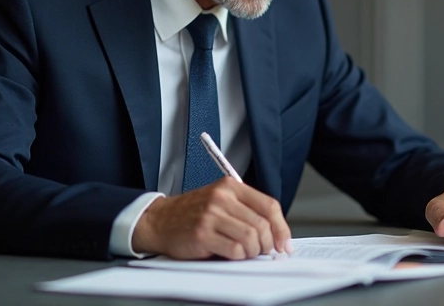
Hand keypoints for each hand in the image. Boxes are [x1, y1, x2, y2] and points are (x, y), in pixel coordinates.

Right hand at [131, 177, 291, 258]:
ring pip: (250, 238)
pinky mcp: (202, 233)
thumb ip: (246, 211)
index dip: (281, 227)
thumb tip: (275, 234)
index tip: (284, 243)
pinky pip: (234, 250)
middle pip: (262, 224)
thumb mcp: (221, 202)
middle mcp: (222, 197)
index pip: (269, 205)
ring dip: (252, 252)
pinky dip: (237, 257)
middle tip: (262, 251)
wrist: (159, 220)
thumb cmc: (192, 214)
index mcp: (231, 186)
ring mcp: (211, 214)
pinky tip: (230, 254)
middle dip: (267, 244)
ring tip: (244, 253)